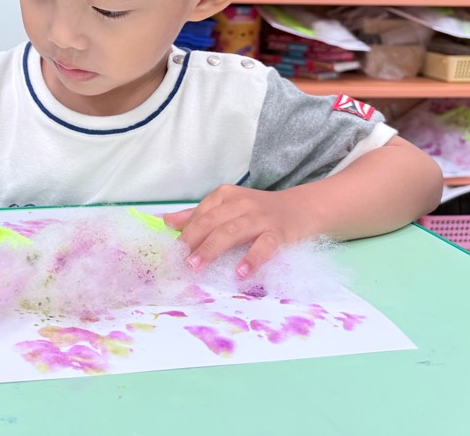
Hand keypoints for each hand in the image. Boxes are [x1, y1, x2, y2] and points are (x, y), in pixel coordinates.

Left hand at [162, 185, 311, 279]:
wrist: (303, 209)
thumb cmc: (259, 212)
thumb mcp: (228, 208)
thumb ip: (198, 215)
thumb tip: (166, 221)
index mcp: (226, 196)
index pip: (200, 214)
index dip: (185, 232)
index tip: (171, 251)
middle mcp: (241, 204)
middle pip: (212, 221)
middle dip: (193, 240)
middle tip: (180, 260)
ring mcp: (260, 217)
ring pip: (232, 231)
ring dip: (212, 248)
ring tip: (197, 266)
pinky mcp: (279, 232)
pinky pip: (264, 245)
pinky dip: (252, 258)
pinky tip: (241, 272)